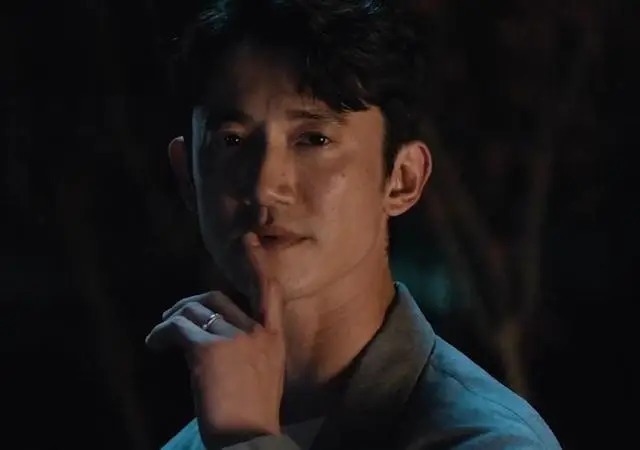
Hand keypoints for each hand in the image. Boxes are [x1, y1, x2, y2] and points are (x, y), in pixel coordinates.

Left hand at [146, 233, 285, 445]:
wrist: (247, 435)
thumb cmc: (252, 414)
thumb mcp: (263, 375)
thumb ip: (249, 350)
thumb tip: (216, 339)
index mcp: (274, 338)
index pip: (269, 290)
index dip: (257, 263)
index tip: (248, 240)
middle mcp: (256, 331)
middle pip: (217, 299)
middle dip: (191, 304)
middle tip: (172, 316)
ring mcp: (234, 336)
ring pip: (195, 311)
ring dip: (172, 321)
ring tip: (159, 337)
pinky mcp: (209, 347)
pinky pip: (177, 328)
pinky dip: (161, 334)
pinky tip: (154, 346)